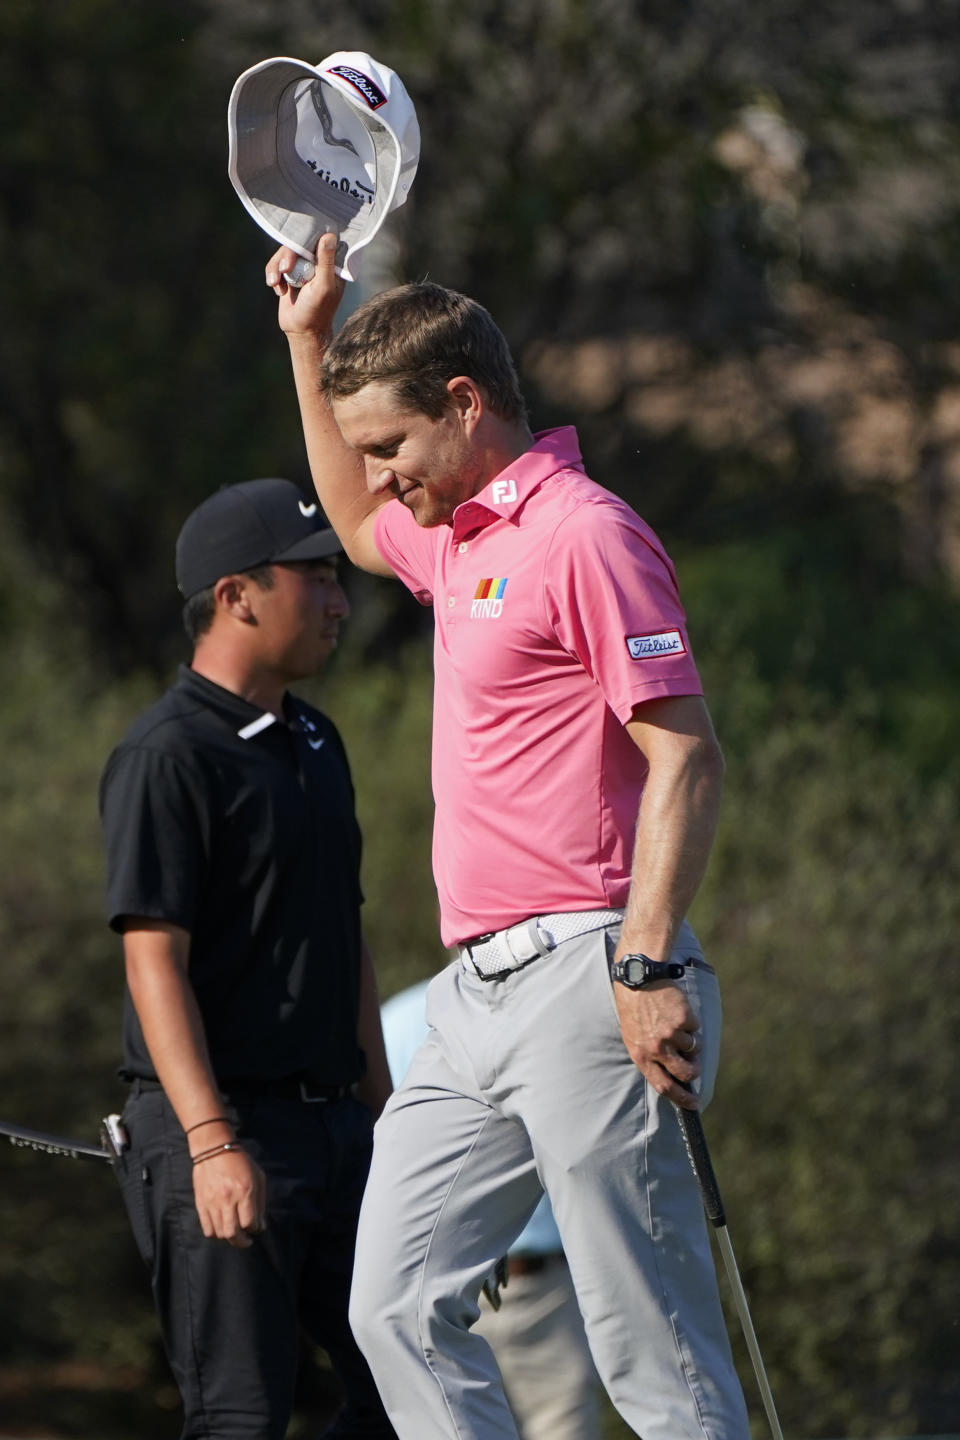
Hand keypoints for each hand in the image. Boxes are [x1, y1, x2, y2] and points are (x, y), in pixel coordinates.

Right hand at [192, 1147, 266, 1248]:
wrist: (214, 1149)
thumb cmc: (241, 1161)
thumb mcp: (258, 1177)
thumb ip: (260, 1203)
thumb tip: (260, 1226)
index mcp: (244, 1191)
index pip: (249, 1223)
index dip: (254, 1229)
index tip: (256, 1227)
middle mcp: (227, 1199)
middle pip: (233, 1233)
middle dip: (242, 1242)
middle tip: (247, 1241)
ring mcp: (212, 1203)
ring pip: (220, 1234)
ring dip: (229, 1238)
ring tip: (235, 1234)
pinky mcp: (201, 1204)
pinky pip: (207, 1229)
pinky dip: (216, 1234)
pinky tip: (222, 1228)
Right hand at [266, 233, 345, 338]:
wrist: (301, 331)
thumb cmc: (317, 311)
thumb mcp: (323, 285)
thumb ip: (326, 261)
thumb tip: (329, 236)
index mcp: (332, 263)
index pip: (320, 239)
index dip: (307, 237)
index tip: (299, 246)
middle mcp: (317, 262)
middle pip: (298, 244)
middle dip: (287, 255)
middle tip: (285, 270)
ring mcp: (302, 268)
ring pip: (284, 253)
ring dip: (276, 267)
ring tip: (275, 283)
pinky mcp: (288, 275)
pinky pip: (275, 265)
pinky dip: (273, 276)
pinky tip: (278, 290)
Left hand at [613, 978, 700, 1108]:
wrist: (639, 979)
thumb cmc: (634, 1009)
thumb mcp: (633, 1036)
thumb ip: (649, 1056)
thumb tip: (671, 1075)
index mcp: (641, 1055)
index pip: (663, 1086)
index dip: (681, 1098)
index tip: (693, 1104)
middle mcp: (656, 1047)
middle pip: (685, 1073)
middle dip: (694, 1072)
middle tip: (695, 1066)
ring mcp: (671, 1034)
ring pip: (693, 1048)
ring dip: (690, 1041)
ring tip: (675, 1024)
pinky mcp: (683, 1019)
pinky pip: (695, 1028)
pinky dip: (690, 1021)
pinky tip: (676, 1010)